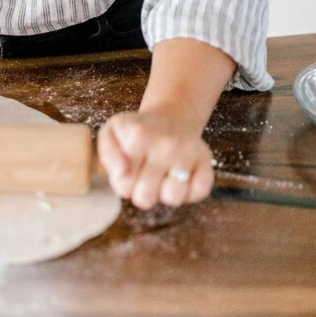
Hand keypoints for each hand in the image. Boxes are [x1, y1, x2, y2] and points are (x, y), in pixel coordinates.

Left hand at [97, 110, 213, 209]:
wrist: (170, 118)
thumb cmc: (135, 132)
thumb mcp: (111, 133)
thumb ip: (109, 154)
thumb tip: (121, 174)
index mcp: (139, 136)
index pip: (123, 187)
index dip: (123, 183)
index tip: (128, 169)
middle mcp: (166, 144)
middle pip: (145, 198)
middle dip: (141, 192)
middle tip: (144, 174)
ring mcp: (189, 152)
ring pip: (173, 198)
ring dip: (165, 193)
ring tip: (162, 175)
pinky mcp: (207, 161)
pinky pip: (200, 192)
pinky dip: (189, 191)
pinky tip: (181, 177)